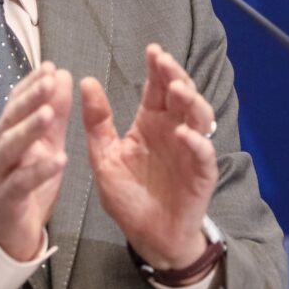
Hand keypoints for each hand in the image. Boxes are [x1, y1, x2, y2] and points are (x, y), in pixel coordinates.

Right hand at [0, 63, 71, 260]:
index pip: (16, 103)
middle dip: (29, 99)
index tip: (49, 67)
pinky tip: (57, 160)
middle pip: (10, 120)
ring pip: (9, 148)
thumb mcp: (45, 145)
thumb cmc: (26, 186)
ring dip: (29, 129)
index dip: (31, 84)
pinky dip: (38, 171)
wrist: (9, 234)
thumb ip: (55, 113)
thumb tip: (63, 77)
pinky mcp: (5, 201)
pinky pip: (20, 184)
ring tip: (48, 114)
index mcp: (7, 135)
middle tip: (48, 82)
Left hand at [82, 45, 217, 269]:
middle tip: (164, 62)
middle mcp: (173, 131)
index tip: (152, 51)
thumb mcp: (104, 158)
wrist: (149, 237)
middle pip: (180, 95)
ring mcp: (190, 151)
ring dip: (190, 101)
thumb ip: (97, 122)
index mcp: (150, 124)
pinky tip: (184, 134)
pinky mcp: (201, 174)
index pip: (156, 89)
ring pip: (199, 117)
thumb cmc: (129, 198)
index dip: (157, 69)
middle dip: (175, 76)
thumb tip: (84, 81)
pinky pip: (203, 153)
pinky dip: (196, 142)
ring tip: (176, 91)